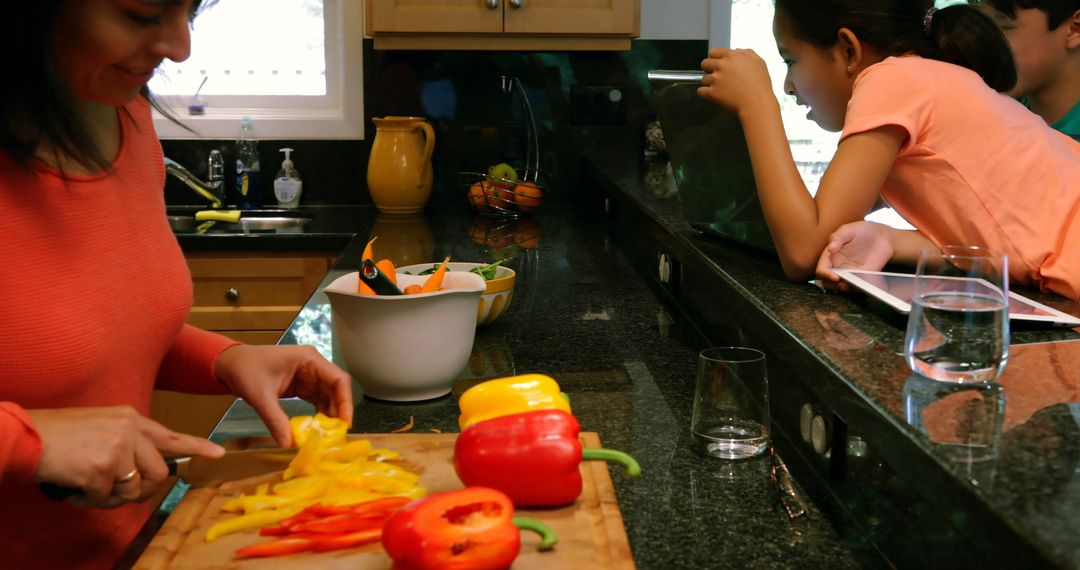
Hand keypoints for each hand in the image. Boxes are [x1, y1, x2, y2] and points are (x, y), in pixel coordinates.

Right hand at [27, 407, 224, 508]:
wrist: (25, 435)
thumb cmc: (57, 436)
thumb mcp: (99, 428)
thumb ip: (126, 444)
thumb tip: (142, 475)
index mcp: (130, 418)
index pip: (170, 435)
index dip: (196, 447)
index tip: (218, 453)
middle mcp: (130, 428)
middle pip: (157, 473)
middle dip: (139, 490)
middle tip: (113, 491)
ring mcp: (119, 446)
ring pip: (134, 489)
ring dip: (111, 497)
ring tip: (87, 484)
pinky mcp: (104, 467)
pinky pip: (106, 498)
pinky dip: (88, 500)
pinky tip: (74, 486)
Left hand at [214, 345, 353, 447]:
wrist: (229, 364)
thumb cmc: (244, 370)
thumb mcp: (260, 396)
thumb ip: (275, 420)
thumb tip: (288, 444)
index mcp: (309, 359)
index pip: (338, 379)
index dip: (346, 402)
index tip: (344, 424)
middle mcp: (313, 366)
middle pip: (337, 389)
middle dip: (339, 412)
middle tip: (337, 435)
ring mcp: (309, 376)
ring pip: (329, 397)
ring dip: (330, 415)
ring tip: (328, 436)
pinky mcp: (302, 386)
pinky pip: (317, 401)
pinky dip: (319, 415)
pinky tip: (317, 429)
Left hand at [697, 48, 775, 114]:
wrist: (757, 103)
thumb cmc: (760, 85)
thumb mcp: (758, 62)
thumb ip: (746, 53)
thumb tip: (736, 51)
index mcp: (732, 56)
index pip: (713, 52)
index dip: (715, 58)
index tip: (717, 64)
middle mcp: (722, 66)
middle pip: (705, 64)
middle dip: (709, 69)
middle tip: (717, 76)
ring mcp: (715, 79)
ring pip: (703, 78)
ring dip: (709, 83)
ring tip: (721, 88)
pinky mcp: (712, 92)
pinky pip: (700, 91)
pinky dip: (705, 93)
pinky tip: (713, 94)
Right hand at [816, 221, 894, 283]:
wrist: (882, 237)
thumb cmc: (863, 231)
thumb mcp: (848, 230)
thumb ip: (837, 237)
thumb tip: (830, 248)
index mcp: (830, 256)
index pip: (821, 269)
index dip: (825, 275)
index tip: (834, 276)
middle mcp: (837, 267)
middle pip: (827, 283)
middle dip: (833, 286)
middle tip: (843, 282)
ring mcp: (849, 274)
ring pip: (840, 288)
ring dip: (844, 289)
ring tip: (854, 284)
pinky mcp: (861, 278)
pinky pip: (856, 288)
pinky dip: (857, 289)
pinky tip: (863, 285)